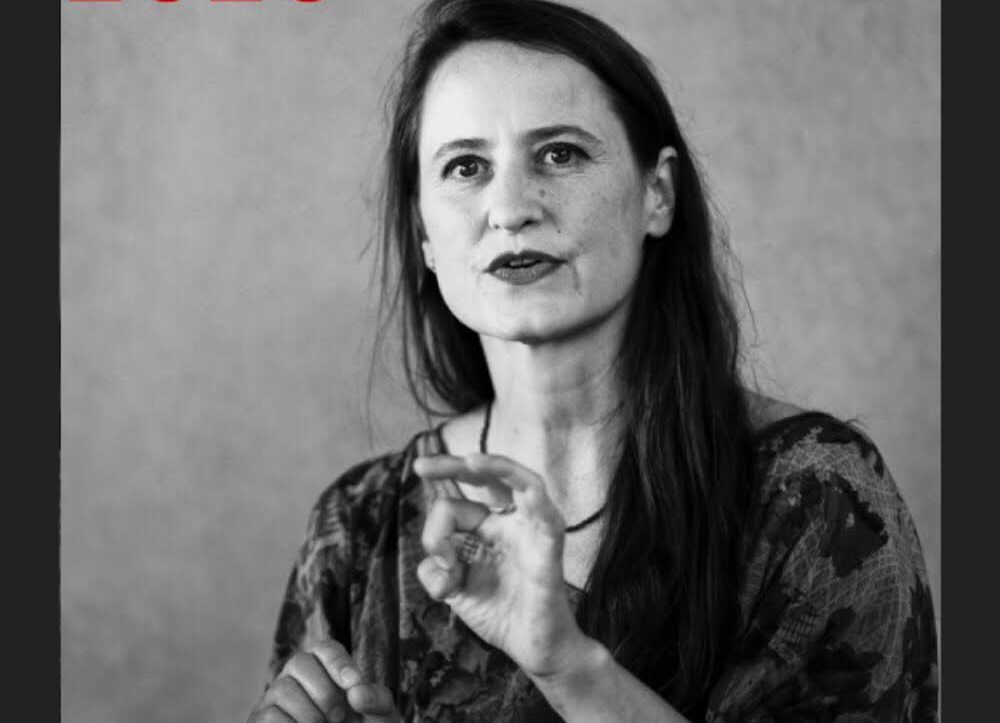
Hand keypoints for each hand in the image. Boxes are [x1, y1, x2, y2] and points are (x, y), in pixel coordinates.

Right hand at [247, 639, 399, 722]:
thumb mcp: (378, 717)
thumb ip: (377, 701)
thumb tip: (358, 692)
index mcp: (326, 669)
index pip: (326, 648)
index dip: (338, 662)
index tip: (354, 684)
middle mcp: (296, 678)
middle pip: (299, 662)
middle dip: (324, 691)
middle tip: (339, 717)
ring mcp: (275, 699)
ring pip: (282, 688)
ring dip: (309, 713)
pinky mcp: (261, 720)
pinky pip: (269, 715)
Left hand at [413, 452, 591, 680]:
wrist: (535, 649)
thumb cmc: (502, 615)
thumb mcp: (454, 591)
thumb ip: (435, 572)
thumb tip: (434, 560)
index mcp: (487, 528)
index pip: (455, 507)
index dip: (437, 531)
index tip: (440, 563)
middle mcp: (510, 521)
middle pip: (485, 477)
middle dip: (451, 465)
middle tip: (421, 465)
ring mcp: (532, 528)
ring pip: (520, 480)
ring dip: (496, 466)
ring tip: (469, 460)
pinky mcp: (549, 543)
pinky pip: (545, 511)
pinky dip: (532, 494)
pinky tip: (517, 484)